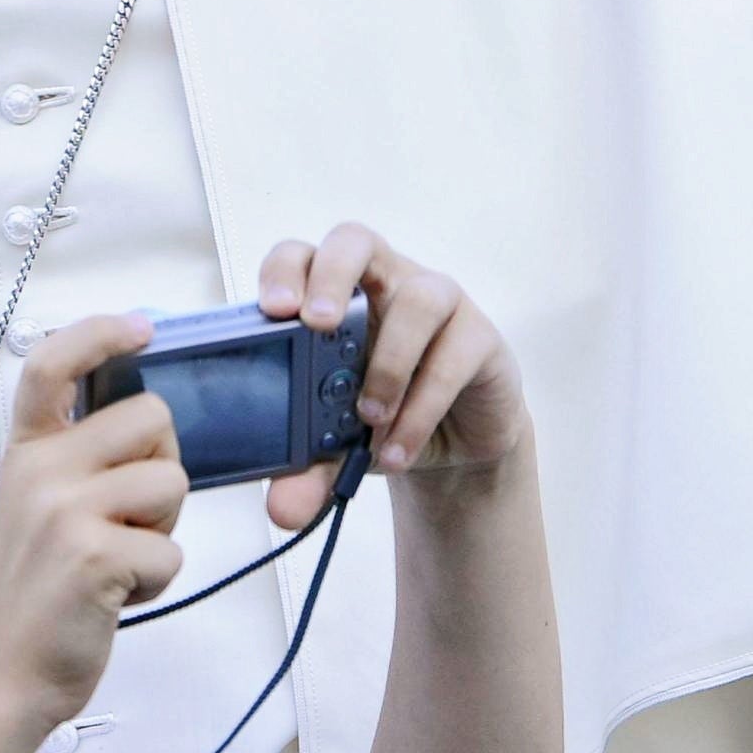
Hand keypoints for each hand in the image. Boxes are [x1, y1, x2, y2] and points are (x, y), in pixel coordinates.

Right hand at [0, 316, 189, 740]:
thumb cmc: (32, 600)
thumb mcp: (36, 512)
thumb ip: (78, 466)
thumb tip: (152, 428)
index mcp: (25, 453)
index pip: (51, 364)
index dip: (99, 332)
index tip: (141, 327)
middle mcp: (39, 470)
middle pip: (152, 418)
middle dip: (163, 466)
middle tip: (131, 517)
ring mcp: (64, 510)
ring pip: (172, 481)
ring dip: (163, 528)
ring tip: (119, 561)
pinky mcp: (93, 554)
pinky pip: (171, 549)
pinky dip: (157, 580)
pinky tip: (116, 597)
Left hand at [257, 226, 528, 529]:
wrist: (453, 444)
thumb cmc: (380, 414)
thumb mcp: (336, 443)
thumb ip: (307, 471)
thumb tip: (281, 511)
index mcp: (334, 291)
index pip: (302, 254)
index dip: (284, 271)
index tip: (273, 310)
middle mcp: (384, 280)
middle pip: (355, 241)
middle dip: (332, 277)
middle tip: (315, 326)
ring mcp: (438, 301)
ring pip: (419, 299)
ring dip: (388, 363)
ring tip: (368, 419)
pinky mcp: (480, 337)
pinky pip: (454, 357)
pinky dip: (421, 410)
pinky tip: (398, 450)